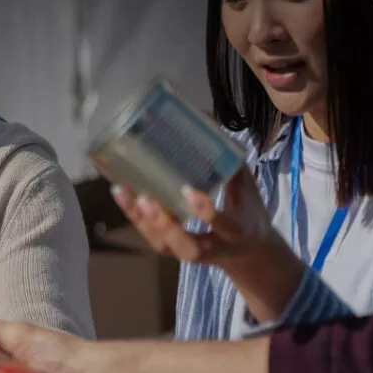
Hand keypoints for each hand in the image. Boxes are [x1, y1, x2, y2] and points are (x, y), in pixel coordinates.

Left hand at [110, 166, 281, 266]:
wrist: (249, 252)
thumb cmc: (247, 212)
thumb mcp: (248, 188)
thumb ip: (229, 161)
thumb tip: (203, 119)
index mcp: (238, 231)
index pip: (224, 224)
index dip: (206, 211)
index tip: (188, 190)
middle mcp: (214, 248)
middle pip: (187, 247)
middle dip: (165, 225)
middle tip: (146, 200)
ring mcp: (190, 252)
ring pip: (163, 245)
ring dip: (141, 220)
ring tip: (123, 192)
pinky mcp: (174, 250)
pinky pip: (153, 238)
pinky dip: (136, 218)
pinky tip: (122, 195)